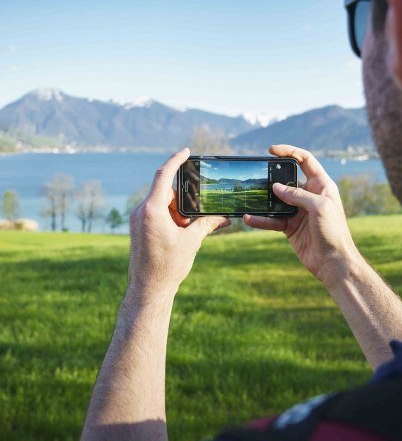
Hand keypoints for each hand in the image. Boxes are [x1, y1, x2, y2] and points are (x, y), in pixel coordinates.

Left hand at [128, 148, 229, 300]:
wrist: (148, 290)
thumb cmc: (168, 266)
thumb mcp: (191, 241)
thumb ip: (206, 224)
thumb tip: (224, 217)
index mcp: (152, 210)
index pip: (164, 175)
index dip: (175, 160)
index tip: (186, 151)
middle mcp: (141, 211)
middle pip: (166, 192)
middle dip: (185, 198)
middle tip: (199, 209)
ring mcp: (138, 220)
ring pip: (162, 204)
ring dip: (178, 211)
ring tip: (191, 228)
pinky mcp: (138, 229)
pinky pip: (156, 214)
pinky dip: (171, 218)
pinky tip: (183, 231)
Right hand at [243, 145, 358, 287]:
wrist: (333, 262)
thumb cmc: (333, 232)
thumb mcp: (319, 207)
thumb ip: (297, 194)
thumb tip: (276, 187)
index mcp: (321, 185)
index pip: (305, 160)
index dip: (290, 152)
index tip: (272, 150)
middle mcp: (309, 196)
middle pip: (287, 179)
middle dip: (272, 177)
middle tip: (257, 176)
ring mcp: (299, 211)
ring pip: (276, 200)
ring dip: (263, 200)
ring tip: (249, 197)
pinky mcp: (290, 227)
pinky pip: (272, 219)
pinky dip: (261, 219)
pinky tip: (250, 218)